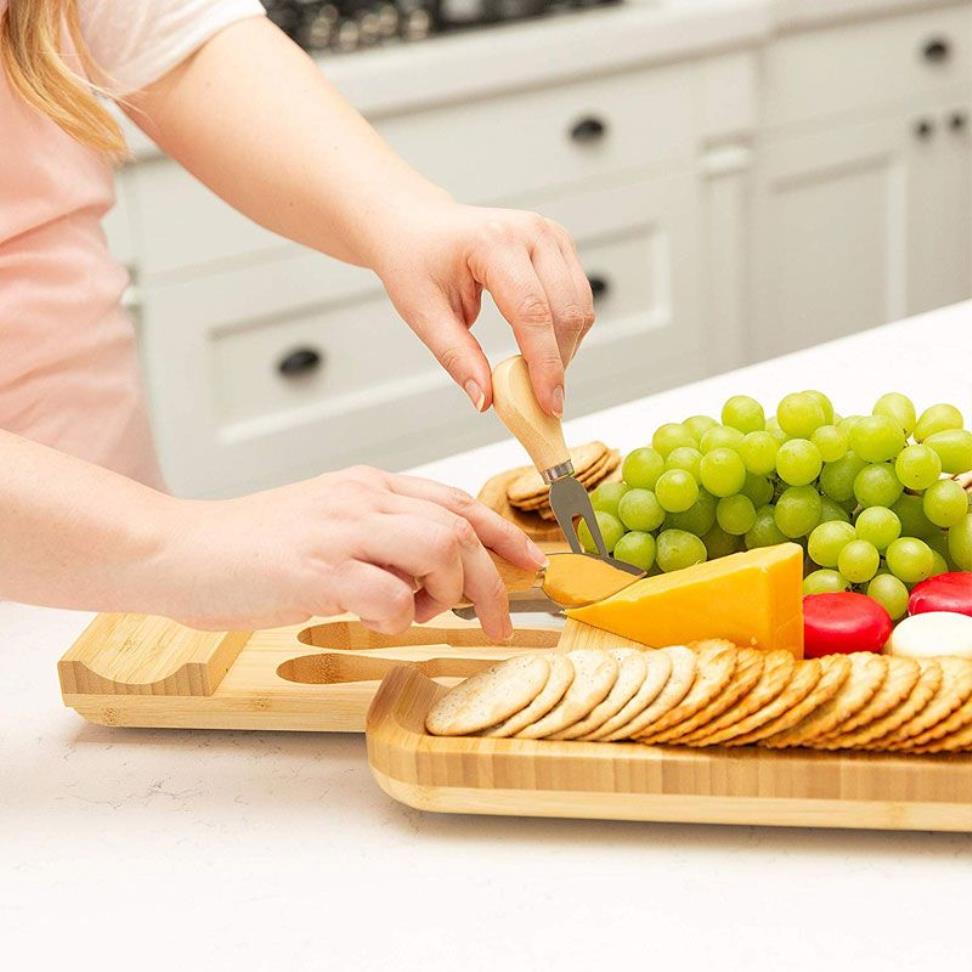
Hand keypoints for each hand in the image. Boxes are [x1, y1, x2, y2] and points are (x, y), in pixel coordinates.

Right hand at [156, 466, 545, 636]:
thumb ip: (382, 535)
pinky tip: (374, 622)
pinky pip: (391, 597)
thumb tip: (438, 572)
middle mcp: (363, 499)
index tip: (529, 564)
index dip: (504, 534)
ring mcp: (341, 531)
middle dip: (492, 581)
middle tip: (497, 622)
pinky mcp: (317, 570)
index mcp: (369, 486)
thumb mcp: (330, 522)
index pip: (458, 501)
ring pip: (440, 549)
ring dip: (447, 593)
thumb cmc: (254, 547)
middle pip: (461, 529)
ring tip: (420, 614)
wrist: (181, 549)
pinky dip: (398, 619)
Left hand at [372, 200, 595, 417]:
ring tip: (534, 372)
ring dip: (565, 348)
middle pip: (566, 311)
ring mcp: (550, 235)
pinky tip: (540, 346)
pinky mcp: (559, 245)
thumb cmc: (415, 260)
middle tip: (539, 400)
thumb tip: (485, 399)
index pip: (531, 312)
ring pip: (580, 307)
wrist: (418, 225)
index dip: (544, 364)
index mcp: (493, 242)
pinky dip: (566, 330)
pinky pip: (578, 298)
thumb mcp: (423, 312)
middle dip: (558, 362)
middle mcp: (530, 232)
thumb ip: (456, 356)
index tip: (548, 404)